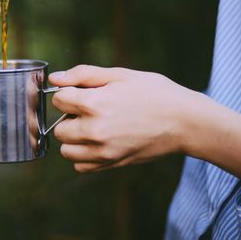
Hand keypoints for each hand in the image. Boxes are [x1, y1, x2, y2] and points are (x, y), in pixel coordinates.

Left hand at [49, 65, 203, 172]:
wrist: (185, 121)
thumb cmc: (154, 93)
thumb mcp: (119, 75)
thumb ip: (83, 75)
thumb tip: (55, 79)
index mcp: (94, 104)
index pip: (58, 100)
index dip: (68, 93)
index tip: (83, 92)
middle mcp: (95, 131)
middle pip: (59, 128)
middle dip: (69, 117)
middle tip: (89, 110)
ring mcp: (103, 151)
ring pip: (66, 150)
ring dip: (73, 138)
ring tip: (93, 126)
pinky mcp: (112, 164)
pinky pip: (81, 166)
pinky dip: (83, 155)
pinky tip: (98, 141)